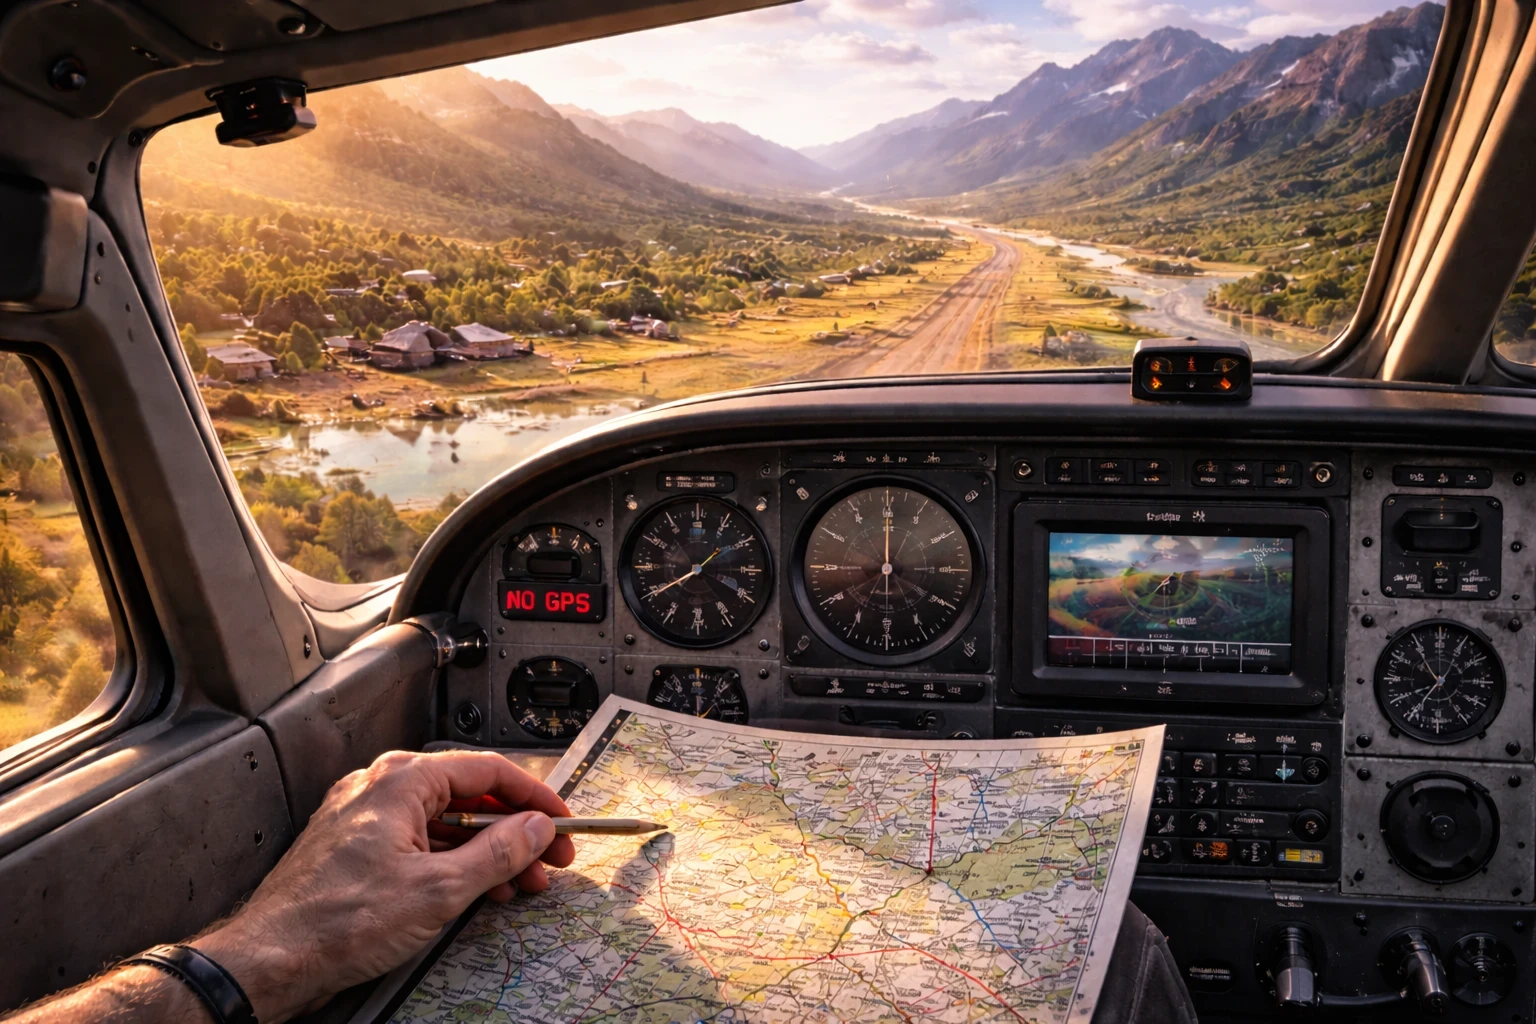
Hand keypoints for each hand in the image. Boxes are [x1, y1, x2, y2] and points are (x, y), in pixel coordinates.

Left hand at [192, 750, 575, 1022]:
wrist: (270, 960)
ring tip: (520, 883)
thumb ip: (499, 852)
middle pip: (468, 795)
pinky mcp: (355, 846)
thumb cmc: (337, 922)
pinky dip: (454, 861)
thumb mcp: (440, 889)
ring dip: (488, 850)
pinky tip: (476, 888)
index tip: (562, 820)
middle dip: (515, 830)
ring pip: (445, 822)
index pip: (488, 771)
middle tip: (548, 858)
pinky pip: (420, 841)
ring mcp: (366, 815)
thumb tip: (536, 828)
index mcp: (402, 780)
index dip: (534, 797)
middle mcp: (381, 787)